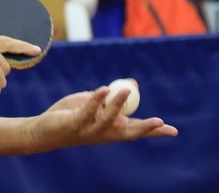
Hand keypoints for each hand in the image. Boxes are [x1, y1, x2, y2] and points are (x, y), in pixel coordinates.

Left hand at [28, 86, 177, 150]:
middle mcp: (104, 133)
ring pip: (109, 120)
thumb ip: (111, 96)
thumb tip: (132, 84)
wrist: (45, 129)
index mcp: (110, 129)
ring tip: (127, 89)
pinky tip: (103, 89)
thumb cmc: (71, 115)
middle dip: (145, 128)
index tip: (173, 130)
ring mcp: (90, 130)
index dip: (153, 130)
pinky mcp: (76, 123)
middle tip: (160, 123)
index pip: (136, 130)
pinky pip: (89, 110)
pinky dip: (96, 98)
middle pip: (128, 132)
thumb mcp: (94, 102)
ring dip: (118, 104)